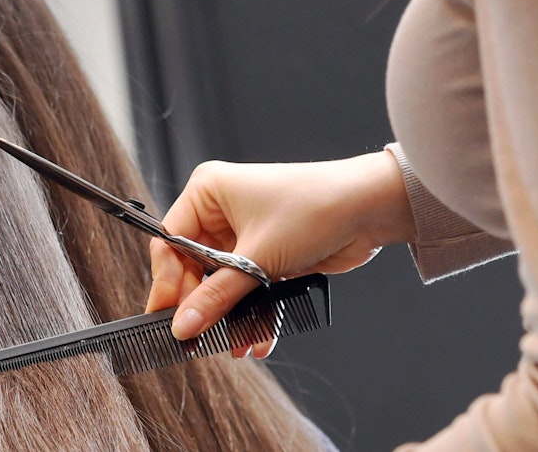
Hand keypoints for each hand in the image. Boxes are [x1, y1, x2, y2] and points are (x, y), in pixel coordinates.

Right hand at [145, 150, 413, 356]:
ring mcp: (245, 233)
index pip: (170, 242)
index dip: (167, 283)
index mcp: (208, 192)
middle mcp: (221, 211)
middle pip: (193, 267)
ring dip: (229, 316)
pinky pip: (248, 289)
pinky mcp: (267, 253)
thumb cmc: (314, 208)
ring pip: (223, 283)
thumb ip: (216, 297)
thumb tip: (183, 326)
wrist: (370, 208)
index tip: (167, 318)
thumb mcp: (257, 257)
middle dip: (201, 306)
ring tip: (233, 345)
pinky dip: (252, 313)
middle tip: (196, 338)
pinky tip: (256, 340)